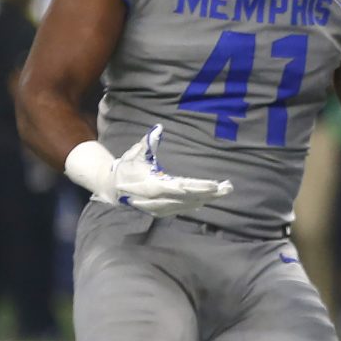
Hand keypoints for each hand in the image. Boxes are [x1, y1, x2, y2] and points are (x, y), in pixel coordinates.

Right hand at [107, 124, 233, 217]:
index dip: (198, 187)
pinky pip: (181, 209)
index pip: (180, 187)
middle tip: (228, 188)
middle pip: (188, 198)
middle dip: (209, 194)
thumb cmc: (127, 167)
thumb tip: (158, 128)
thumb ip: (148, 142)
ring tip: (223, 192)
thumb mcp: (135, 153)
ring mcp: (158, 208)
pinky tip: (207, 200)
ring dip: (205, 199)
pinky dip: (194, 205)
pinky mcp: (159, 213)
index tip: (215, 185)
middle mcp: (157, 200)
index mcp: (152, 185)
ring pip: (187, 206)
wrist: (111, 187)